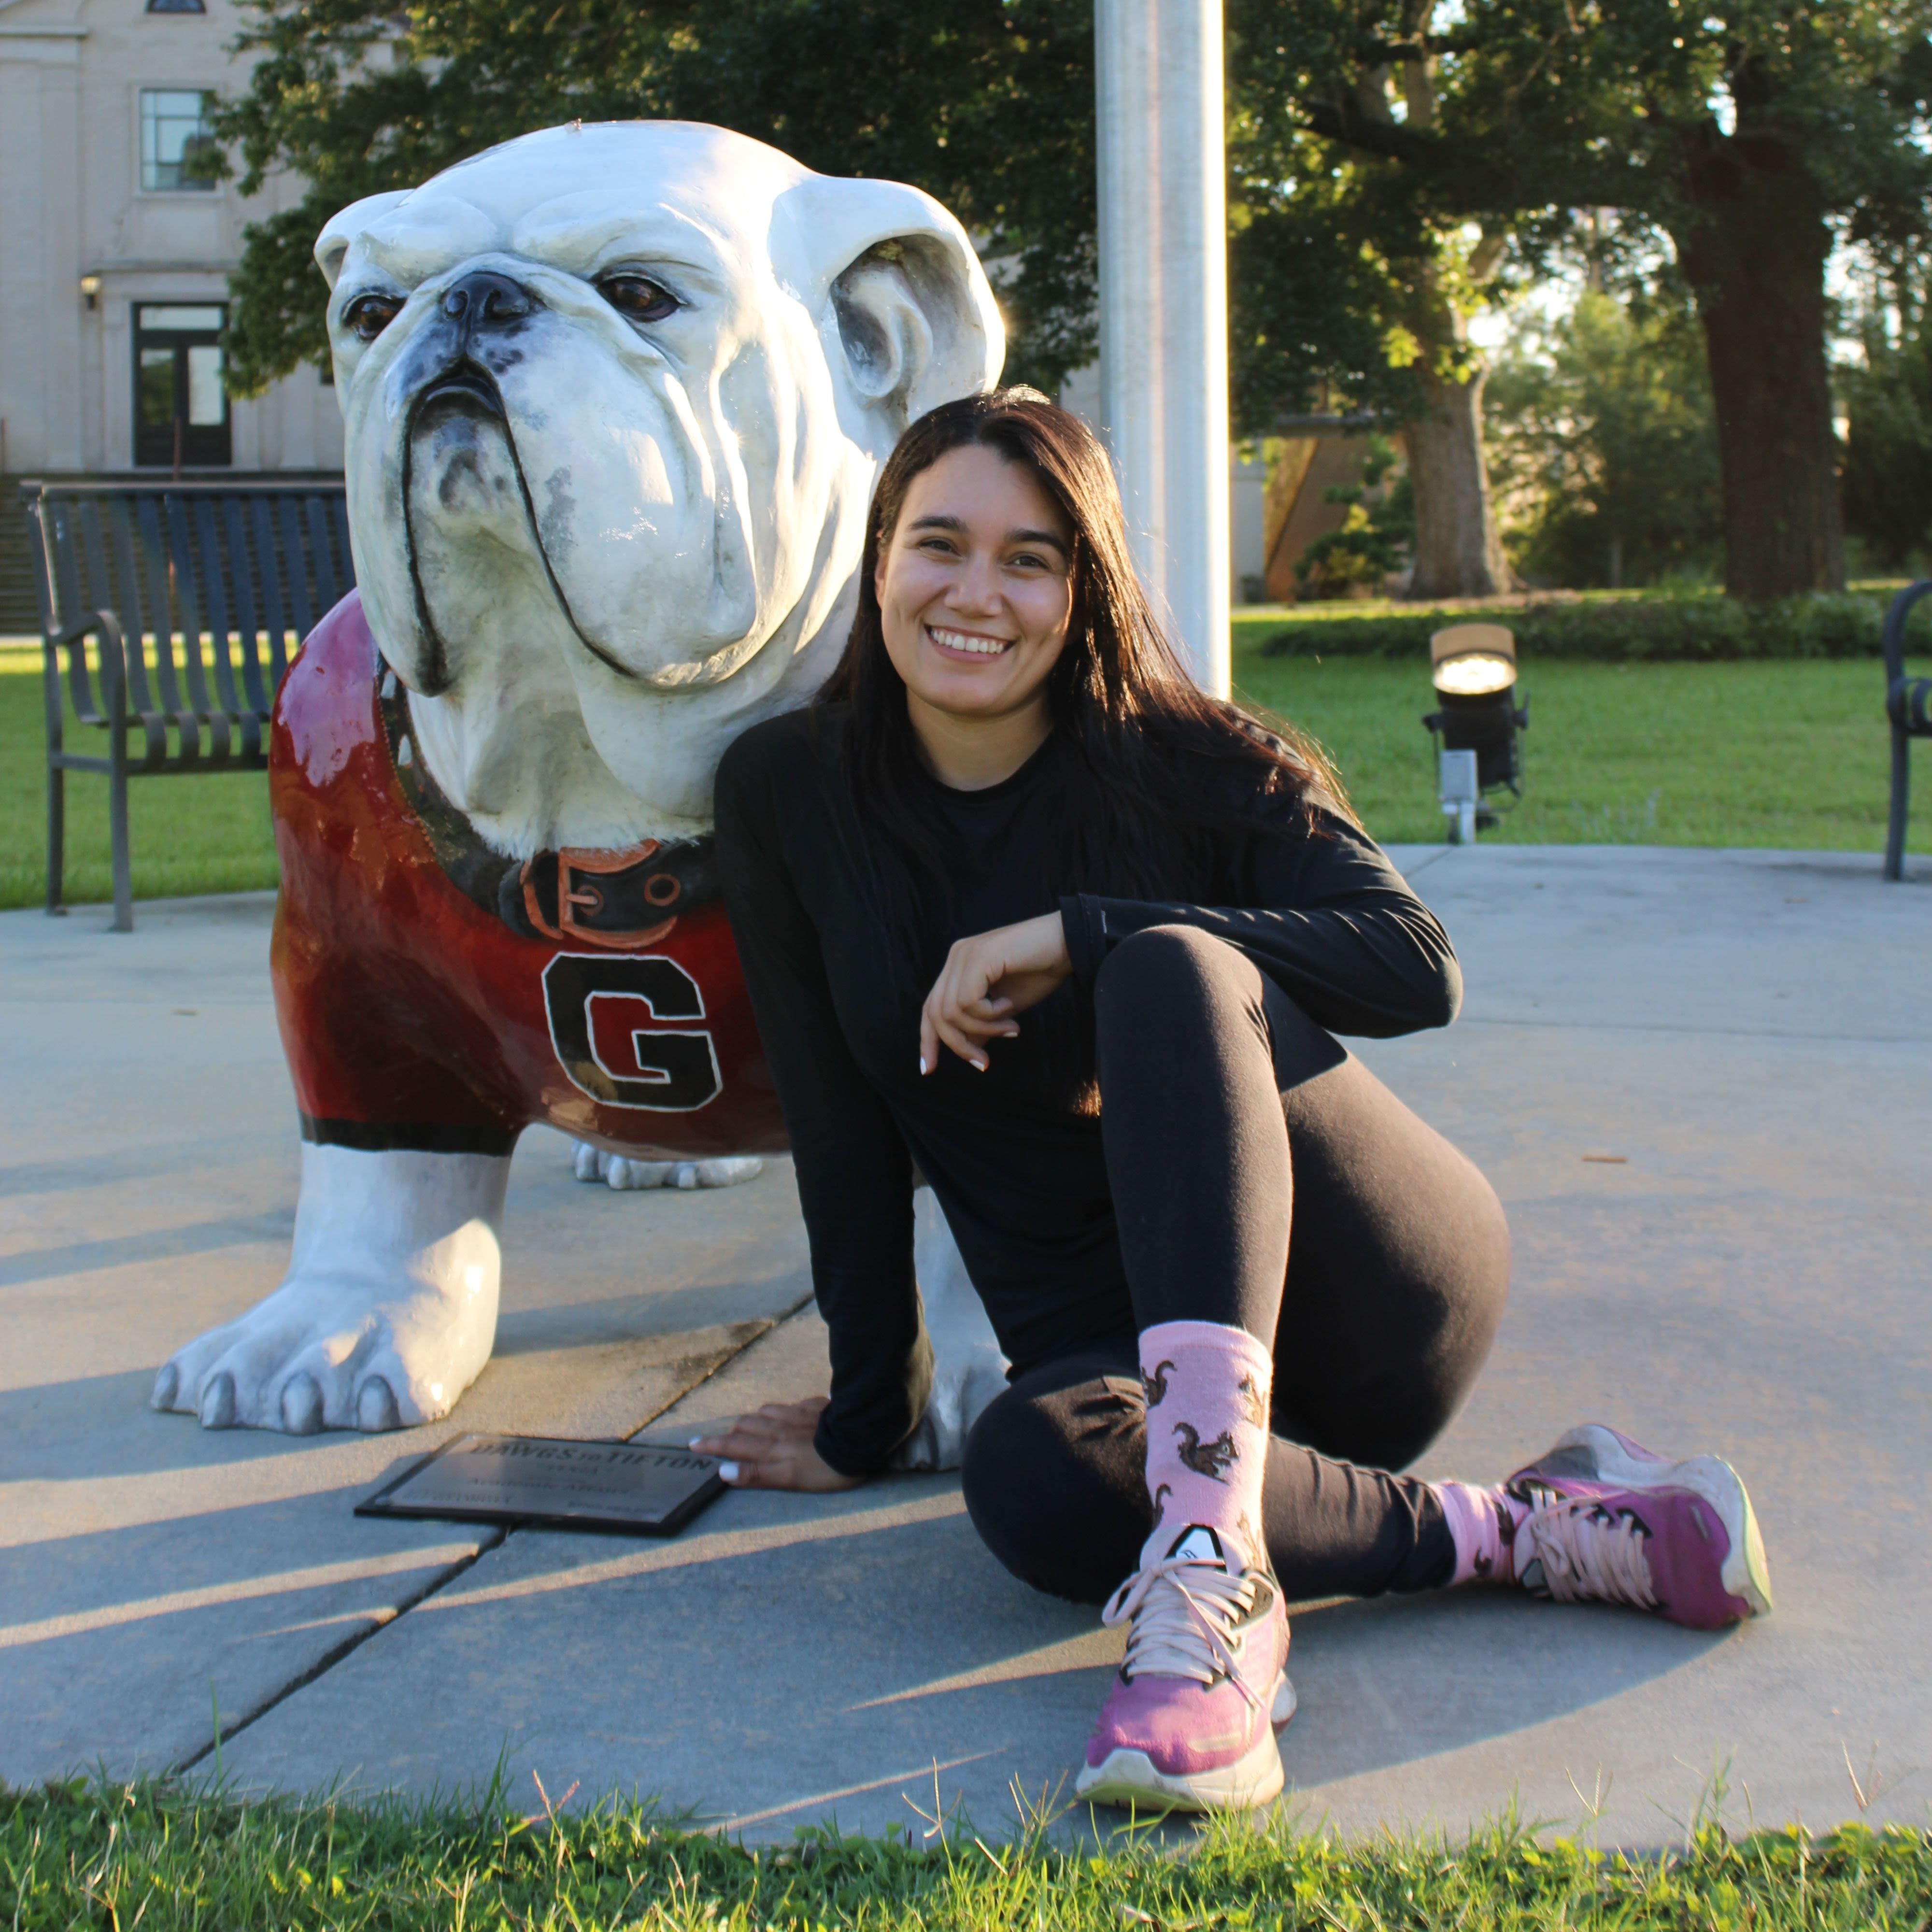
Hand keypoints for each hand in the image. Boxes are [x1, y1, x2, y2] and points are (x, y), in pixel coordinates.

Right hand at [689, 1396, 861, 1491]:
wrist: (859, 1440)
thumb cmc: (825, 1468)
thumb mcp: (789, 1479)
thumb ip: (756, 1475)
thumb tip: (723, 1470)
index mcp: (772, 1446)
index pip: (735, 1445)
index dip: (713, 1446)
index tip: (693, 1444)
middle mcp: (780, 1427)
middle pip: (748, 1425)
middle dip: (732, 1431)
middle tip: (721, 1438)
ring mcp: (799, 1415)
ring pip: (768, 1412)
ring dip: (754, 1418)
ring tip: (749, 1423)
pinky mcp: (818, 1408)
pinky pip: (795, 1404)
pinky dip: (784, 1409)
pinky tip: (789, 1410)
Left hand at [920, 912, 1072, 1073]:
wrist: (1069, 943)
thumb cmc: (1042, 971)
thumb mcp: (1006, 1007)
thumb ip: (983, 1025)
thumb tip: (968, 1048)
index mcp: (960, 966)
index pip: (931, 1007)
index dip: (928, 1040)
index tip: (929, 1070)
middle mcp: (957, 956)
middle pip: (935, 1012)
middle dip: (957, 1045)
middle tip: (983, 1064)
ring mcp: (965, 954)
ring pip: (951, 1011)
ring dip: (983, 1029)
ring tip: (1011, 1027)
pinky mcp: (978, 956)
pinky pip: (967, 1001)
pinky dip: (989, 1015)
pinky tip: (1009, 1007)